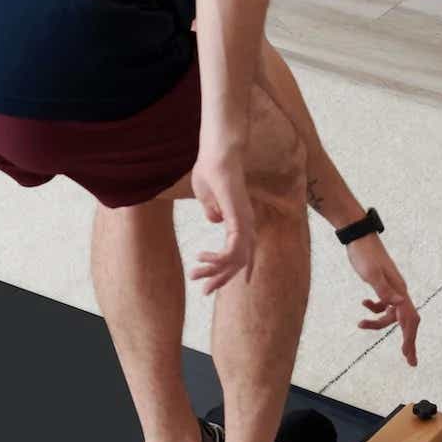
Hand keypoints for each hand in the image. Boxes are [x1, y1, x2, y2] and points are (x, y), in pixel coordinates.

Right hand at [188, 147, 254, 294]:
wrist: (218, 151)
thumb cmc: (211, 167)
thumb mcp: (207, 195)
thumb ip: (212, 209)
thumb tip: (215, 221)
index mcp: (240, 219)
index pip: (241, 253)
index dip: (232, 271)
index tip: (217, 285)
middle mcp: (246, 224)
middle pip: (239, 262)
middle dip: (220, 278)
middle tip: (202, 290)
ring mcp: (245, 221)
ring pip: (237, 259)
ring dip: (216, 271)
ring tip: (195, 273)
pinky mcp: (239, 218)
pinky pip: (234, 248)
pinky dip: (219, 258)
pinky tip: (202, 257)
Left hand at [347, 235, 419, 365]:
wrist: (358, 236)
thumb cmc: (364, 254)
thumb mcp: (371, 274)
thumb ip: (384, 290)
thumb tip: (400, 304)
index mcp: (399, 290)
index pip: (409, 319)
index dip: (409, 339)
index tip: (408, 356)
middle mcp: (399, 291)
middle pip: (408, 321)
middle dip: (408, 341)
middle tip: (410, 361)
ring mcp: (392, 288)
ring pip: (391, 314)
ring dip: (378, 323)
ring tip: (360, 324)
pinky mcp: (383, 285)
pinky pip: (384, 304)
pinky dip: (375, 309)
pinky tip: (363, 306)